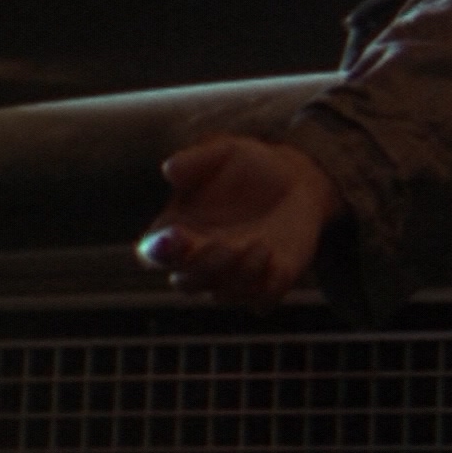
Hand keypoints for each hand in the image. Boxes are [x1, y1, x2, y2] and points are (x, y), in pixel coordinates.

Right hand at [135, 135, 344, 307]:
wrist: (297, 180)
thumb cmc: (249, 166)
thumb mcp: (224, 153)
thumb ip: (196, 160)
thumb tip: (170, 169)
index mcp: (177, 233)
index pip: (154, 254)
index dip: (160, 252)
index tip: (175, 237)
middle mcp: (200, 261)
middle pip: (187, 282)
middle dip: (204, 268)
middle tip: (226, 245)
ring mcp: (233, 276)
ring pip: (223, 293)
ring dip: (239, 275)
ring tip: (261, 245)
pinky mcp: (267, 283)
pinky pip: (260, 299)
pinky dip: (266, 289)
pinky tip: (276, 263)